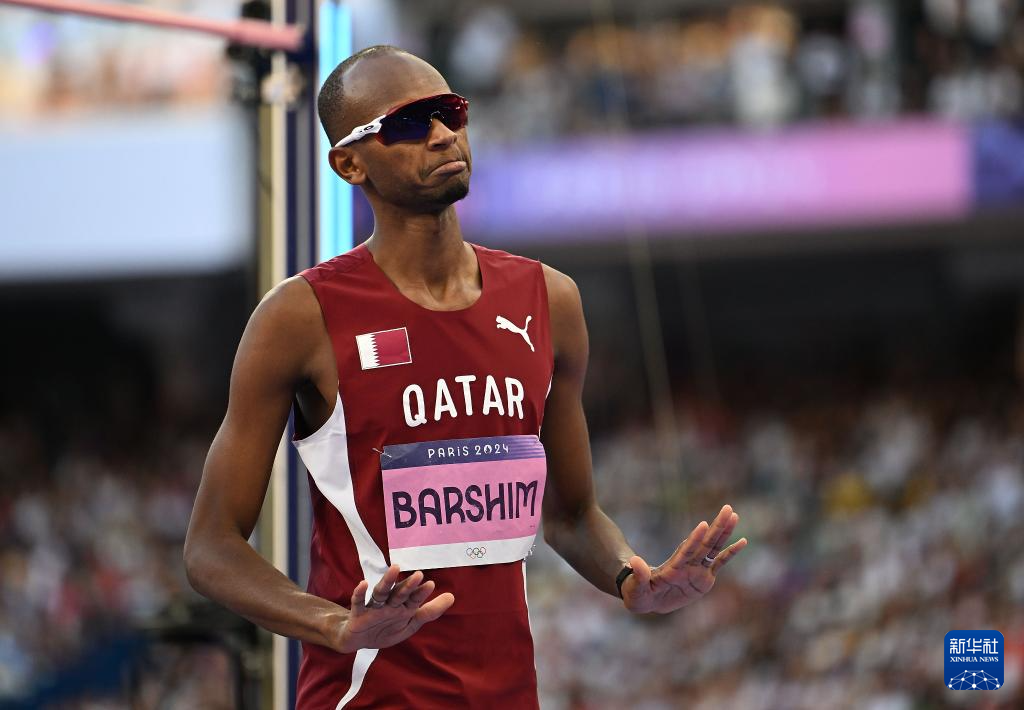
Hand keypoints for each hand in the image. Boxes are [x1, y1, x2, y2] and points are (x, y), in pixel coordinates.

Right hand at [329, 565, 454, 653]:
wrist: (358, 640)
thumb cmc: (386, 628)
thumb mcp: (409, 624)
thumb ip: (429, 612)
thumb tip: (452, 596)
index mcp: (402, 607)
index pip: (413, 599)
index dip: (421, 593)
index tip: (431, 584)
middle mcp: (389, 604)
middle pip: (399, 593)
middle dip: (409, 586)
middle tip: (419, 575)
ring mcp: (374, 607)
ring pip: (381, 592)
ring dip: (388, 581)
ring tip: (395, 568)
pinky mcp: (359, 613)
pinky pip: (359, 602)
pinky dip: (360, 593)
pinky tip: (363, 583)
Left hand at [621, 504, 746, 614]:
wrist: (648, 597)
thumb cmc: (638, 592)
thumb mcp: (635, 587)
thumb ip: (639, 575)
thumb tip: (634, 561)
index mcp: (673, 567)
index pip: (686, 551)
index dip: (694, 539)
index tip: (704, 525)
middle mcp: (687, 564)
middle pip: (705, 543)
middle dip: (716, 527)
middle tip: (727, 508)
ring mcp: (697, 569)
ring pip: (714, 548)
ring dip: (724, 533)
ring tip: (734, 516)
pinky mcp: (704, 577)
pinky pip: (720, 563)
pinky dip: (731, 553)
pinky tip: (742, 541)